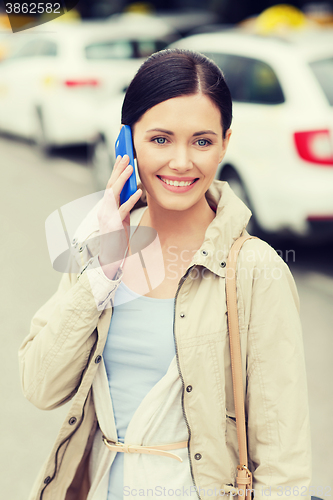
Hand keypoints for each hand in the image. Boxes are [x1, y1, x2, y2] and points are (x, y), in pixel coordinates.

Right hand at [97, 155, 141, 277]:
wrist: (110, 257)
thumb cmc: (117, 239)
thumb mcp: (121, 218)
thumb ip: (124, 204)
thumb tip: (133, 190)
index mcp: (105, 207)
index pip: (110, 185)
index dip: (115, 171)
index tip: (121, 158)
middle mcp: (104, 209)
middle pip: (110, 185)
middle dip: (118, 170)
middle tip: (126, 156)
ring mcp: (107, 216)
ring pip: (113, 193)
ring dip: (122, 179)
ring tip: (130, 168)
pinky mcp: (114, 224)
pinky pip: (123, 209)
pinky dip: (131, 199)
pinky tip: (138, 191)